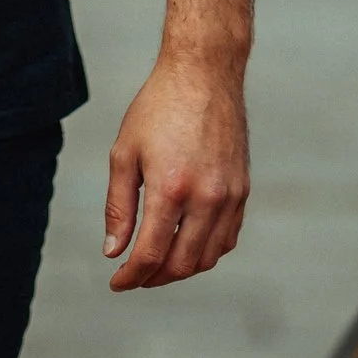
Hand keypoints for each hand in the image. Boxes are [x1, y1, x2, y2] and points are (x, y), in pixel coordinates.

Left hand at [102, 53, 248, 289]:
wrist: (203, 74)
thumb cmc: (158, 108)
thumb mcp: (125, 152)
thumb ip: (118, 206)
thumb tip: (114, 251)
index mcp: (171, 187)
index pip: (151, 253)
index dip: (131, 276)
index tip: (117, 283)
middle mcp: (206, 197)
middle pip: (182, 264)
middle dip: (154, 277)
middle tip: (135, 275)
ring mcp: (229, 196)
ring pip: (207, 257)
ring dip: (181, 269)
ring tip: (158, 263)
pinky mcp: (243, 191)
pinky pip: (226, 239)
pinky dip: (206, 251)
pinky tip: (186, 244)